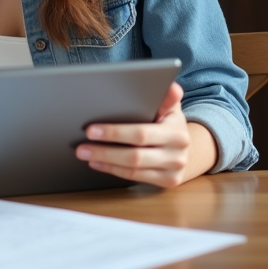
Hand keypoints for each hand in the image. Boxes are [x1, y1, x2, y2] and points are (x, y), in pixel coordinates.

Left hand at [74, 82, 209, 188]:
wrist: (186, 147)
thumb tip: (171, 86)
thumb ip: (167, 96)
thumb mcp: (170, 106)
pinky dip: (114, 171)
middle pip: (135, 155)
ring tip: (85, 154)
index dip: (114, 133)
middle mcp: (178, 153)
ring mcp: (174, 170)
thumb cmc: (169, 122)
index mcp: (176, 131)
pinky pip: (136, 178)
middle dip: (104, 150)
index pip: (140, 134)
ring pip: (133, 169)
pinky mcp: (168, 182)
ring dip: (105, 162)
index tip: (90, 130)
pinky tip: (98, 163)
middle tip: (81, 146)